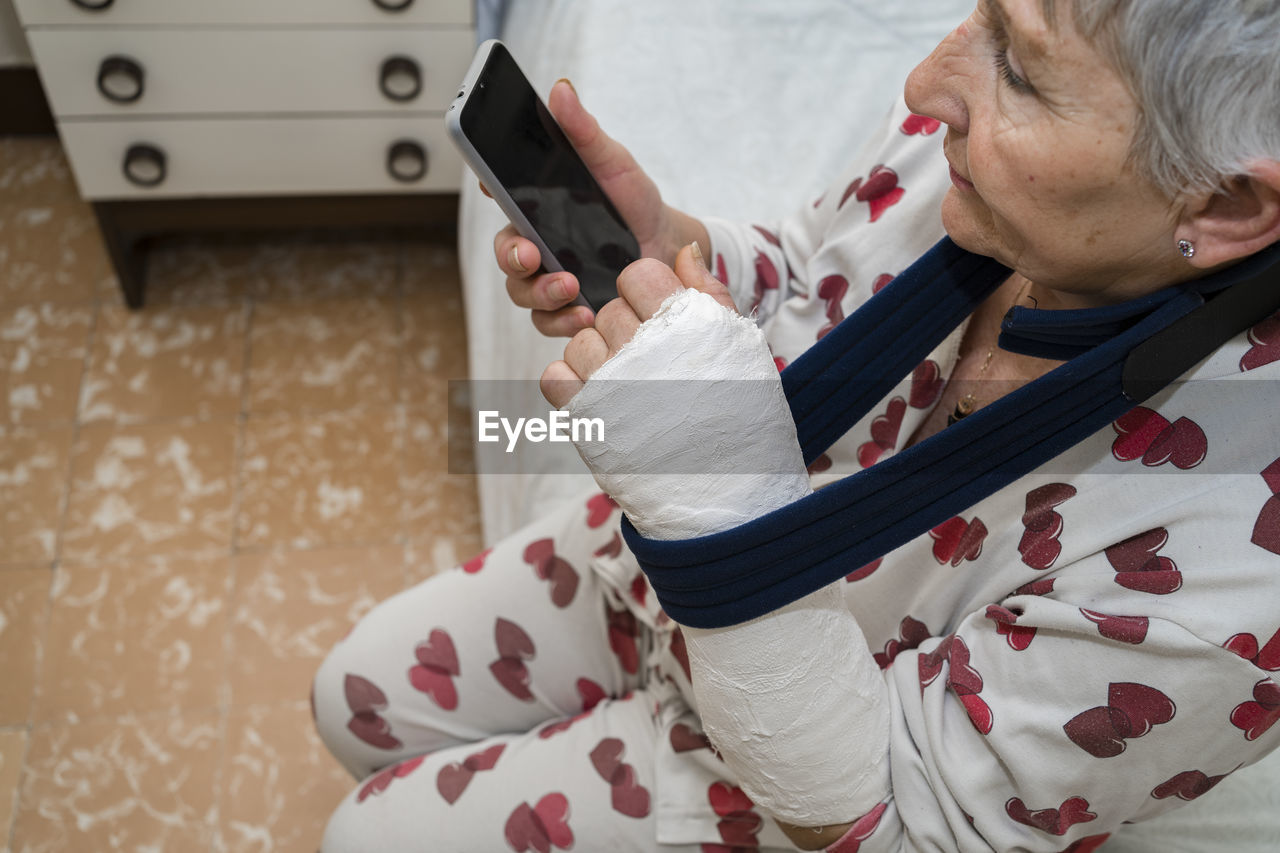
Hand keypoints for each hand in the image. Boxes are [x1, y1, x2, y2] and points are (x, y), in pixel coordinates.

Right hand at [492, 79, 709, 336]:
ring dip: (540, 292)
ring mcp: (550, 279)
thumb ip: (585, 133)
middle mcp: (538, 244)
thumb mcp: (615, 165)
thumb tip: (560, 90)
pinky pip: (548, 322)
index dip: (488, 189)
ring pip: (522, 292)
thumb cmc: (634, 204)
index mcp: (539, 205)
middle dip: (512, 256)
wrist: (667, 249)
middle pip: (506, 253)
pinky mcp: (568, 310)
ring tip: (571, 288)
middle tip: (531, 255)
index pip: (501, 196)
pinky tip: (584, 315)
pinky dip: (562, 322)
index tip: (489, 184)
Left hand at [540, 243, 734, 406]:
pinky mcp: (585, 416)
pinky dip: (570, 383)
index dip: (648, 293)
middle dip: (627, 329)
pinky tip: (599, 396)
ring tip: (630, 385)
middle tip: (654, 363)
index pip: (637, 275)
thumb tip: (683, 250)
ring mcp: (608, 381)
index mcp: (678, 322)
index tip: (661, 319)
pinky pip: (553, 377)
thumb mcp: (735, 342)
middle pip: (608, 311)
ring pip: (579, 342)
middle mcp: (639, 347)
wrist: (729, 484)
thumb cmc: (737, 411)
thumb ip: (708, 290)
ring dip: (599, 358)